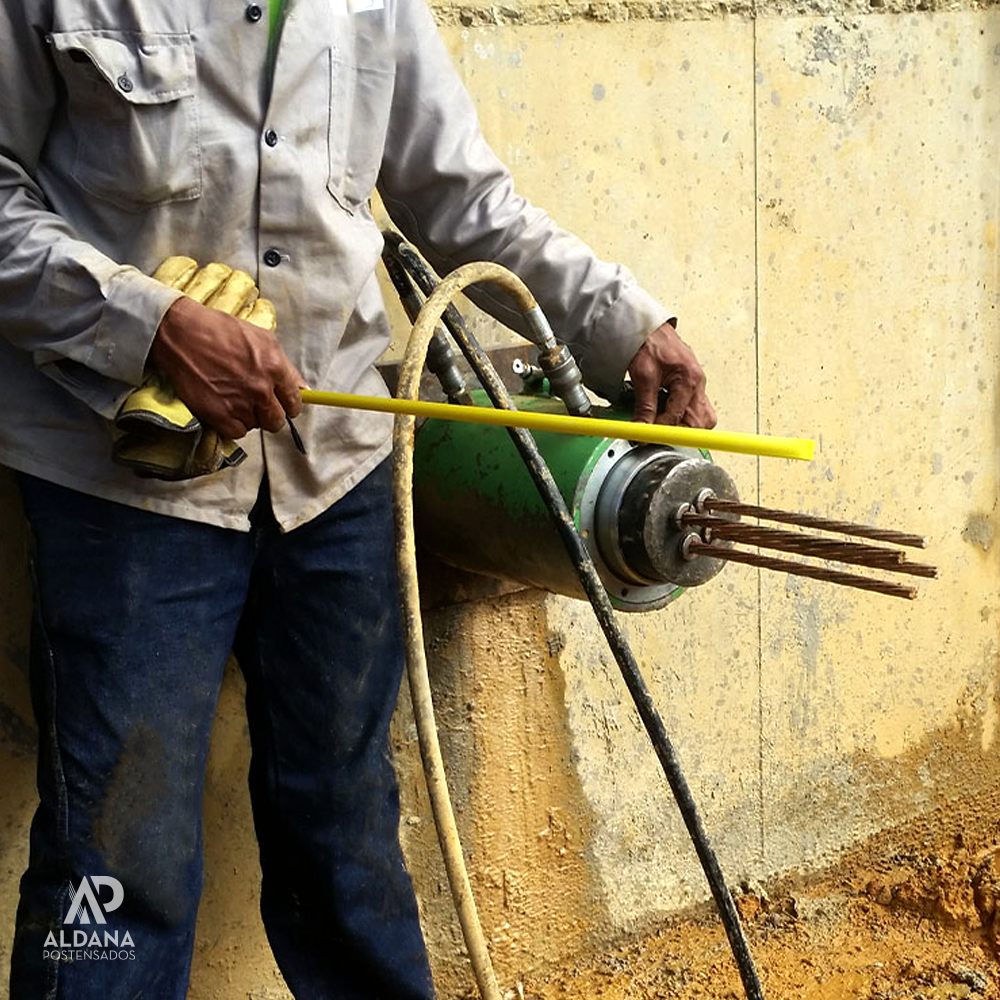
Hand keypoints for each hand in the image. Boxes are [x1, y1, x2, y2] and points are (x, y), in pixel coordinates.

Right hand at [149, 296, 304, 439]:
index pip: (295, 402)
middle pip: (278, 420)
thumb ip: (284, 366)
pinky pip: (237, 432)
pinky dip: (232, 425)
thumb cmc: (219, 330)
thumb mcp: (261, 338)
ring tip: (236, 399)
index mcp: (274, 367)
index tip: (283, 404)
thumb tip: (303, 389)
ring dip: (249, 417)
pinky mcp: (218, 415)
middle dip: (271, 414)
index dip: (289, 404)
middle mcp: (260, 388)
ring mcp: (239, 404)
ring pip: (257, 426)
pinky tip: (225, 408)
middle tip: (259, 404)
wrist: (181, 334)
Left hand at [627, 320, 716, 428]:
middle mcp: (698, 383)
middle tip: (659, 434)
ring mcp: (697, 385)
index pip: (679, 416)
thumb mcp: (643, 375)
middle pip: (701, 421)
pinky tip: (664, 414)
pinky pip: (693, 409)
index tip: (647, 436)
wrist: (648, 328)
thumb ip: (644, 405)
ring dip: (684, 426)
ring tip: (661, 424)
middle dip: (681, 432)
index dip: (662, 429)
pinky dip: (681, 416)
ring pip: (702, 418)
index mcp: (689, 378)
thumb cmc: (649, 342)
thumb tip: (641, 428)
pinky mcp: (691, 387)